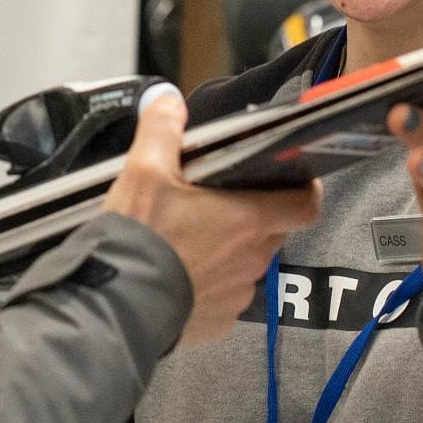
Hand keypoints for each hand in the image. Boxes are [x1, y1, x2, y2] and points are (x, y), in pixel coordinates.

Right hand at [105, 89, 322, 345]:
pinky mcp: (218, 322)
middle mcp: (254, 259)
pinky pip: (224, 297)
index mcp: (250, 219)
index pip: (306, 204)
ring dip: (229, 252)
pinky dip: (209, 285)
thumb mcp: (144, 170)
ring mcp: (238, 294)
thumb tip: (169, 100)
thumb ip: (162, 129)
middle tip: (215, 204)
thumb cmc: (140, 236)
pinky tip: (178, 275)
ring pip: (247, 264)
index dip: (304, 190)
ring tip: (188, 241)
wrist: (116, 304)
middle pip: (272, 230)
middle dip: (252, 216)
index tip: (292, 180)